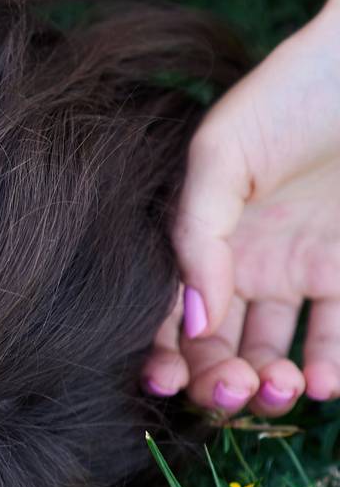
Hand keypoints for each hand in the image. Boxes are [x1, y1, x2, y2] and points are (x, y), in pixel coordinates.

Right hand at [145, 0, 339, 415]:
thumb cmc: (289, 96)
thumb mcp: (219, 156)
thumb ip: (195, 237)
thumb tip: (192, 321)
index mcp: (199, 242)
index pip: (169, 318)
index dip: (163, 358)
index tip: (166, 381)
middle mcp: (245, 267)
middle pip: (219, 349)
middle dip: (218, 382)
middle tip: (232, 390)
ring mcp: (301, 273)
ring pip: (275, 356)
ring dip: (271, 387)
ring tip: (281, 388)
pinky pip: (337, 338)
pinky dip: (328, 370)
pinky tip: (321, 380)